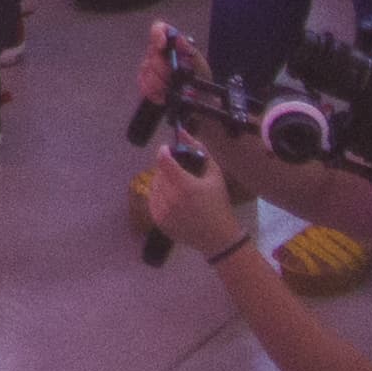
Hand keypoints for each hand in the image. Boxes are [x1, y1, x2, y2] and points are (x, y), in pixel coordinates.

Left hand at [132, 137, 249, 262]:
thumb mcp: (215, 174)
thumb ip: (199, 150)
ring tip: (177, 186)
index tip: (168, 150)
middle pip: (158, 172)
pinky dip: (159, 195)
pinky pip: (152, 199)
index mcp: (184, 185)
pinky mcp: (158, 221)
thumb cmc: (219, 203)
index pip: (163, 159)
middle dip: (166, 168)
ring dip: (162, 181)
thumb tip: (183, 132)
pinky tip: (172, 198)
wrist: (219, 237)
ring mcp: (162, 211)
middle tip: (178, 171)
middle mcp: (170, 198)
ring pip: (154, 185)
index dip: (164, 151)